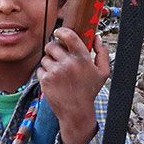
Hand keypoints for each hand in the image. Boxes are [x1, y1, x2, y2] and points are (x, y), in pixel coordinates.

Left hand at [38, 27, 109, 143]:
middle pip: (52, 45)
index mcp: (82, 58)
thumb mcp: (103, 72)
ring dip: (49, 62)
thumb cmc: (89, 91)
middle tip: (57, 55)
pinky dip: (44, 73)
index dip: (61, 31)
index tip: (59, 32)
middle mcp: (68, 63)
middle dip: (53, 49)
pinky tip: (54, 80)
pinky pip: (40, 69)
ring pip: (45, 58)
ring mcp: (55, 72)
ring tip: (58, 72)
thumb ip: (102, 53)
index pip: (69, 36)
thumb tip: (97, 38)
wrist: (76, 111)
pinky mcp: (45, 80)